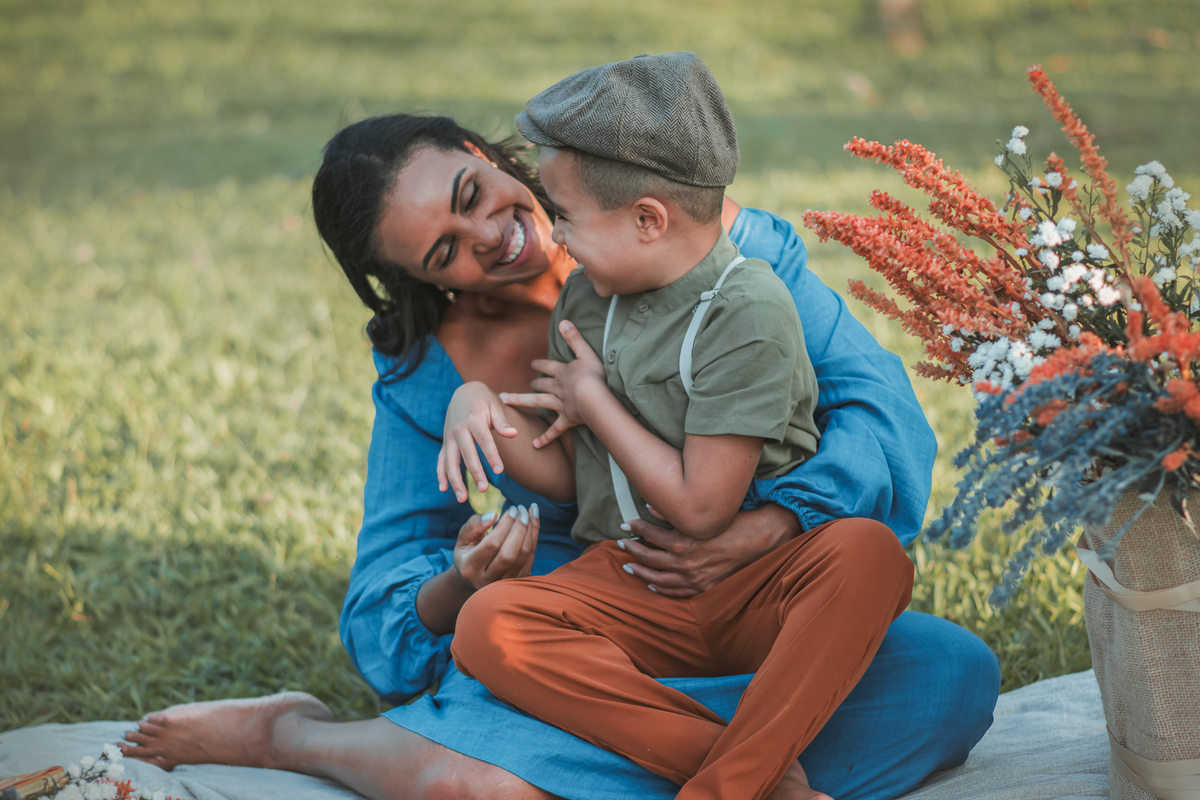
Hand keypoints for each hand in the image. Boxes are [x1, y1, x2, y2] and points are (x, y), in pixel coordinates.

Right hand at [438, 381, 518, 501]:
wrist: (463, 392)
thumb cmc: (483, 401)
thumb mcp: (494, 406)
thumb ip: (502, 422)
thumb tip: (513, 434)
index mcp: (473, 420)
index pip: (484, 440)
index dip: (491, 455)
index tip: (500, 470)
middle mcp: (459, 430)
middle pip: (466, 454)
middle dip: (474, 472)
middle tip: (483, 489)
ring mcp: (449, 438)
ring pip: (450, 461)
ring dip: (455, 480)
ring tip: (462, 498)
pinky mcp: (445, 443)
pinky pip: (440, 460)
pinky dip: (440, 474)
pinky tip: (443, 489)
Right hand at [453, 505, 539, 590]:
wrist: (475, 575)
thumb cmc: (468, 550)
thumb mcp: (463, 537)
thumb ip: (474, 525)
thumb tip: (493, 515)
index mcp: (470, 568)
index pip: (492, 544)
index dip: (505, 525)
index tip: (511, 509)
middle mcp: (486, 580)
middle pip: (509, 554)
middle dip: (519, 529)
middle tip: (521, 510)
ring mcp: (503, 583)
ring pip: (523, 556)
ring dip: (530, 532)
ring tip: (528, 512)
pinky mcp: (517, 580)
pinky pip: (530, 557)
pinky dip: (534, 537)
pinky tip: (533, 520)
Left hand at [509, 319, 606, 447]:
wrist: (594, 399)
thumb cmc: (594, 376)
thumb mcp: (587, 352)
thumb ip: (575, 338)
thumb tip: (564, 321)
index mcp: (563, 373)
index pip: (548, 367)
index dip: (540, 365)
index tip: (533, 365)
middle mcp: (557, 388)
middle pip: (541, 385)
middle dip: (534, 383)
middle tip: (527, 384)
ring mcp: (560, 405)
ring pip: (538, 403)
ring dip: (523, 401)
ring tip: (508, 400)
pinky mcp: (566, 420)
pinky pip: (554, 431)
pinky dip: (545, 438)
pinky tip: (535, 445)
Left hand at [617, 503, 800, 596]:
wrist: (758, 540)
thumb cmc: (732, 523)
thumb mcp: (701, 516)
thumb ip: (673, 513)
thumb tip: (649, 506)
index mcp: (683, 543)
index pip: (650, 535)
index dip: (636, 528)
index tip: (626, 524)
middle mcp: (685, 564)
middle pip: (650, 558)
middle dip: (633, 550)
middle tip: (621, 544)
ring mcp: (693, 579)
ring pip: (659, 578)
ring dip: (641, 571)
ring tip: (629, 565)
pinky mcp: (703, 588)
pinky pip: (676, 592)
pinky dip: (661, 589)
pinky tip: (651, 584)